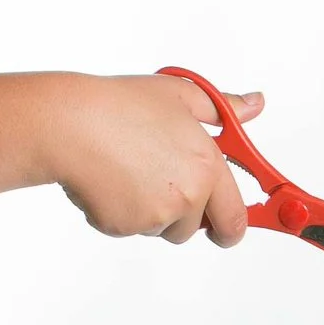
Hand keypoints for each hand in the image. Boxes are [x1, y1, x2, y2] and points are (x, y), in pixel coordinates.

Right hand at [46, 73, 257, 243]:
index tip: (228, 228)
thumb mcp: (181, 95)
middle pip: (198, 229)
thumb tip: (254, 104)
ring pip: (161, 227)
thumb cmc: (120, 105)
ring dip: (153, 211)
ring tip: (130, 170)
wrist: (68, 123)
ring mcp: (154, 215)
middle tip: (168, 197)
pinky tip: (108, 180)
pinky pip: (129, 228)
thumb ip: (224, 108)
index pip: (236, 218)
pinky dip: (121, 212)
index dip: (233, 227)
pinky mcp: (122, 226)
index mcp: (207, 167)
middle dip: (190, 220)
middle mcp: (187, 196)